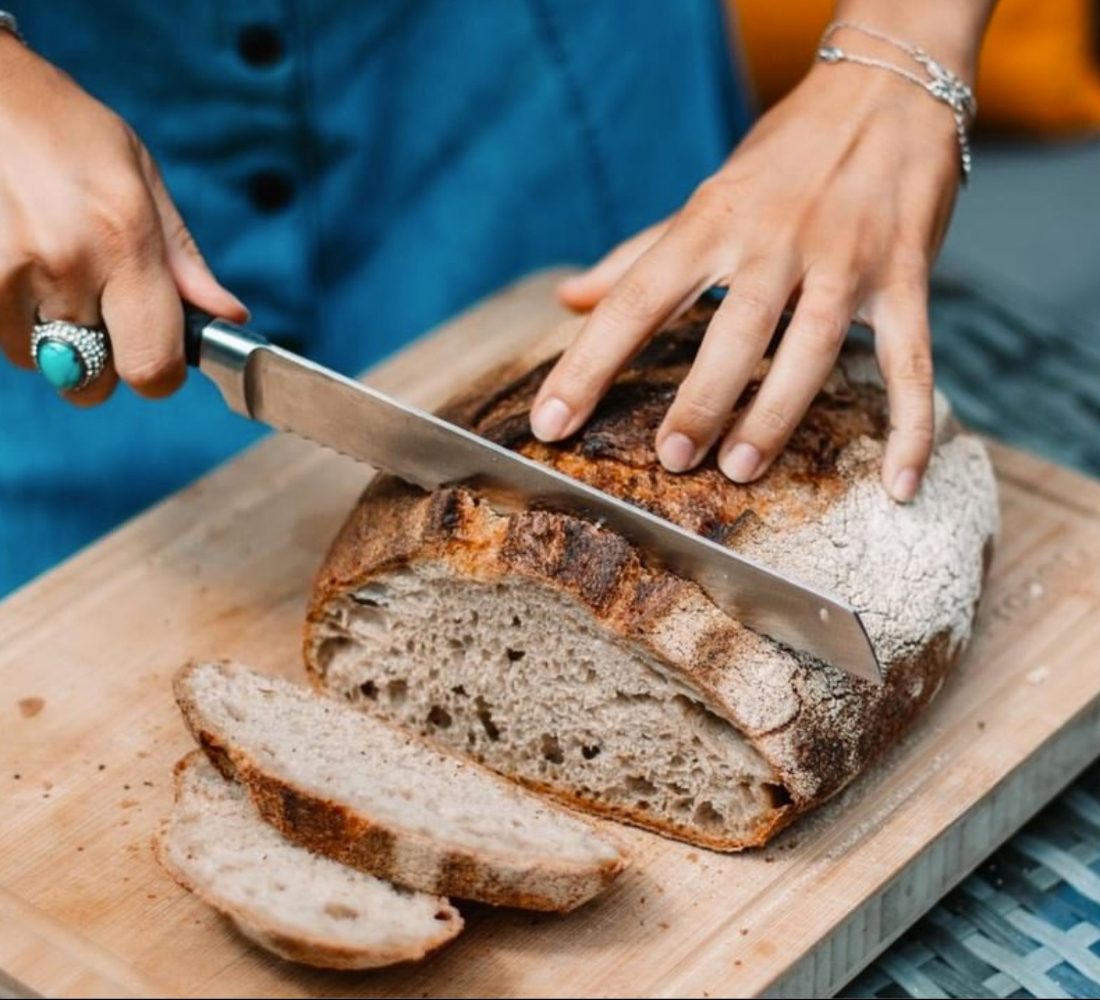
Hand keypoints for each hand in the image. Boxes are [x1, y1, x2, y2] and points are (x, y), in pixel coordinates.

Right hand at [0, 34, 245, 404]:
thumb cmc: (74, 137)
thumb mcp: (145, 185)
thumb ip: (184, 264)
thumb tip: (228, 318)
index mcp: (126, 243)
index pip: (153, 366)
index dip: (160, 375)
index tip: (161, 357)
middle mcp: (68, 265)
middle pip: (94, 382)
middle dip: (108, 365)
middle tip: (108, 317)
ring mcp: (9, 274)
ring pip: (45, 365)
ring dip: (59, 341)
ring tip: (60, 278)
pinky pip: (7, 343)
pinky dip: (22, 325)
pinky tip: (28, 272)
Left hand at [531, 59, 961, 501]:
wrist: (887, 86)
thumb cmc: (783, 154)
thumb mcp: (704, 197)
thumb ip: (636, 256)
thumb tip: (567, 298)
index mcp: (713, 221)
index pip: (638, 299)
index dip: (589, 363)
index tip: (552, 422)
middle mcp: (777, 240)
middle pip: (734, 329)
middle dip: (701, 399)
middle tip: (671, 458)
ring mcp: (846, 260)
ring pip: (812, 347)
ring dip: (777, 413)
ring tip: (742, 468)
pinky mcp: (906, 277)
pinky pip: (912, 362)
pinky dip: (911, 426)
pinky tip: (899, 484)